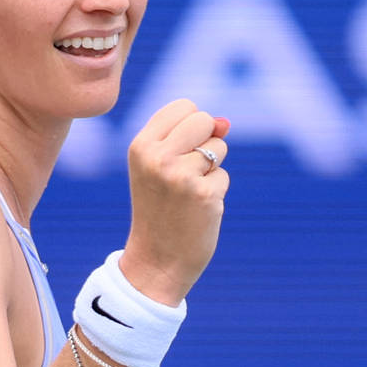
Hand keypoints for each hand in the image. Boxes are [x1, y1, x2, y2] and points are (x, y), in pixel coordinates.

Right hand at [119, 100, 230, 305]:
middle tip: (186, 173)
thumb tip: (225, 123)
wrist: (156, 260)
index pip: (183, 106)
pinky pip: (223, 176)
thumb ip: (187, 138)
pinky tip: (196, 210)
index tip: (178, 152)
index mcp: (141, 145)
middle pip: (204, 119)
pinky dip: (216, 192)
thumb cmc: (160, 209)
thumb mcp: (161, 167)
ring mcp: (181, 175)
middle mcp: (157, 157)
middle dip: (206, 142)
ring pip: (218, 148)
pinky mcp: (204, 194)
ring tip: (188, 193)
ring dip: (211, 169)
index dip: (191, 126)